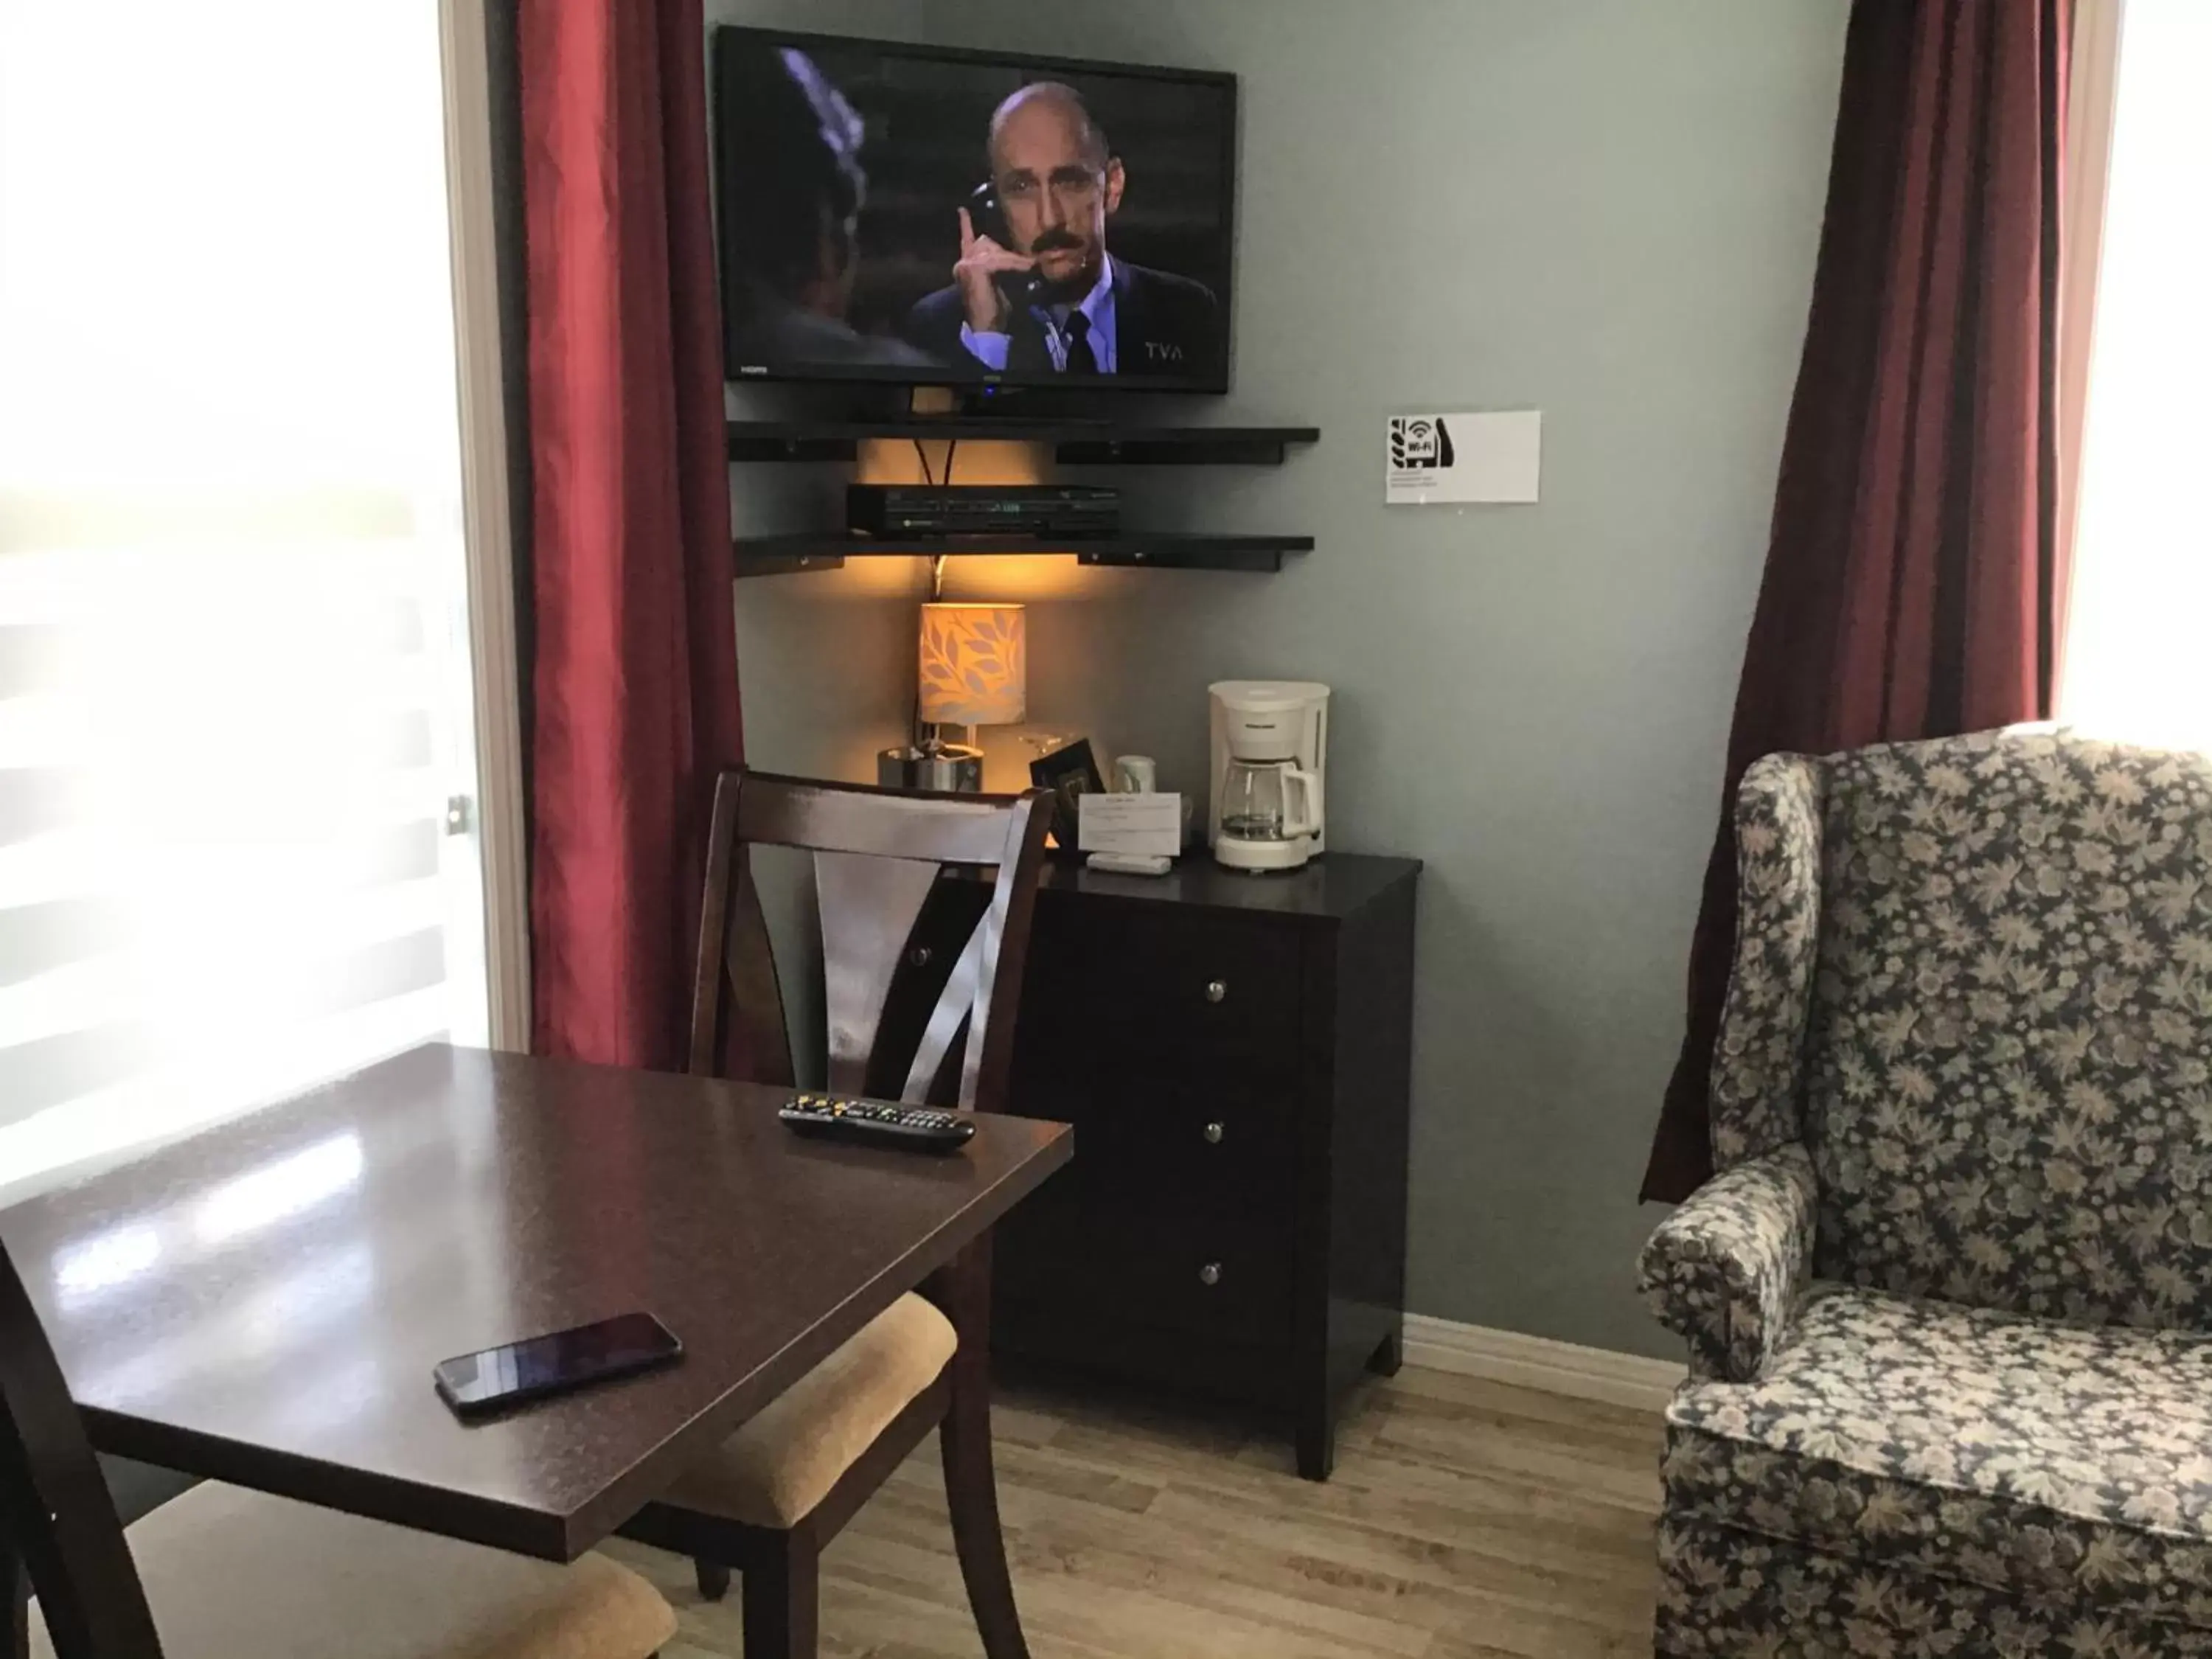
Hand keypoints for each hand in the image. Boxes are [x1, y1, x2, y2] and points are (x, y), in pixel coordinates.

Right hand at [954, 207, 1032, 334]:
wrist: (984, 327)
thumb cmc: (992, 309)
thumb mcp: (994, 281)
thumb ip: (996, 265)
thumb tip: (1014, 254)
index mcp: (965, 265)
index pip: (965, 239)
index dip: (965, 223)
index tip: (962, 209)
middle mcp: (963, 262)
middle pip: (986, 242)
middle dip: (1006, 254)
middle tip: (1024, 265)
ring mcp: (966, 264)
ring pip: (996, 252)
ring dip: (1014, 262)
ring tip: (1029, 268)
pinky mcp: (976, 268)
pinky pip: (1000, 260)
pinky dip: (1015, 265)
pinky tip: (1026, 268)